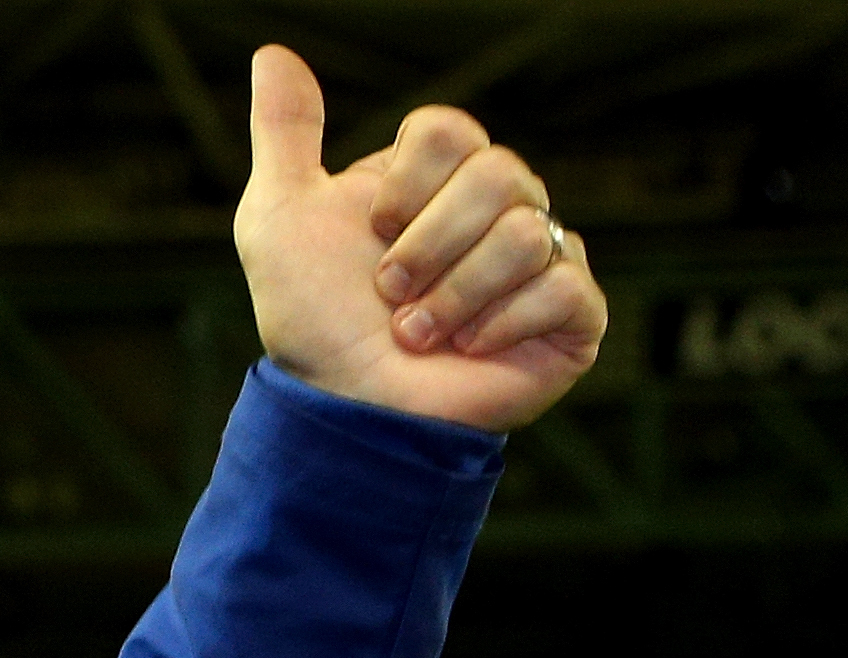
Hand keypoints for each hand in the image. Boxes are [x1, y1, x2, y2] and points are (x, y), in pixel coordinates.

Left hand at [237, 46, 605, 433]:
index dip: (406, 185)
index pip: (450, 130)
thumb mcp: (279, 222)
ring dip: (452, 294)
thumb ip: (285, 135)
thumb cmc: (315, 323)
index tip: (372, 233)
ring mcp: (544, 259)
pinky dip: (499, 324)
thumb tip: (272, 55)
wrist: (345, 413)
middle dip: (426, 245)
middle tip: (390, 294)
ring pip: (526, 231)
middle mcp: (501, 208)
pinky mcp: (575, 315)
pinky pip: (564, 285)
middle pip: (496, 173)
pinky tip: (467, 351)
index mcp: (442, 179)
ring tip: (417, 334)